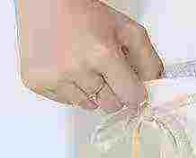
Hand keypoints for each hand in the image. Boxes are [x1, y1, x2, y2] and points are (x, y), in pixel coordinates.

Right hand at [15, 0, 163, 111]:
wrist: (45, 0)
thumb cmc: (85, 12)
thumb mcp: (126, 30)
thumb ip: (148, 61)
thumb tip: (156, 88)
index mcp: (102, 54)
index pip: (131, 97)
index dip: (134, 91)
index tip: (130, 83)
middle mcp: (76, 68)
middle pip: (112, 105)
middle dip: (113, 90)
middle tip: (103, 69)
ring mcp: (55, 77)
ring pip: (90, 106)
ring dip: (92, 91)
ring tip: (83, 65)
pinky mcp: (37, 82)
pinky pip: (68, 102)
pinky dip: (71, 90)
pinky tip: (67, 68)